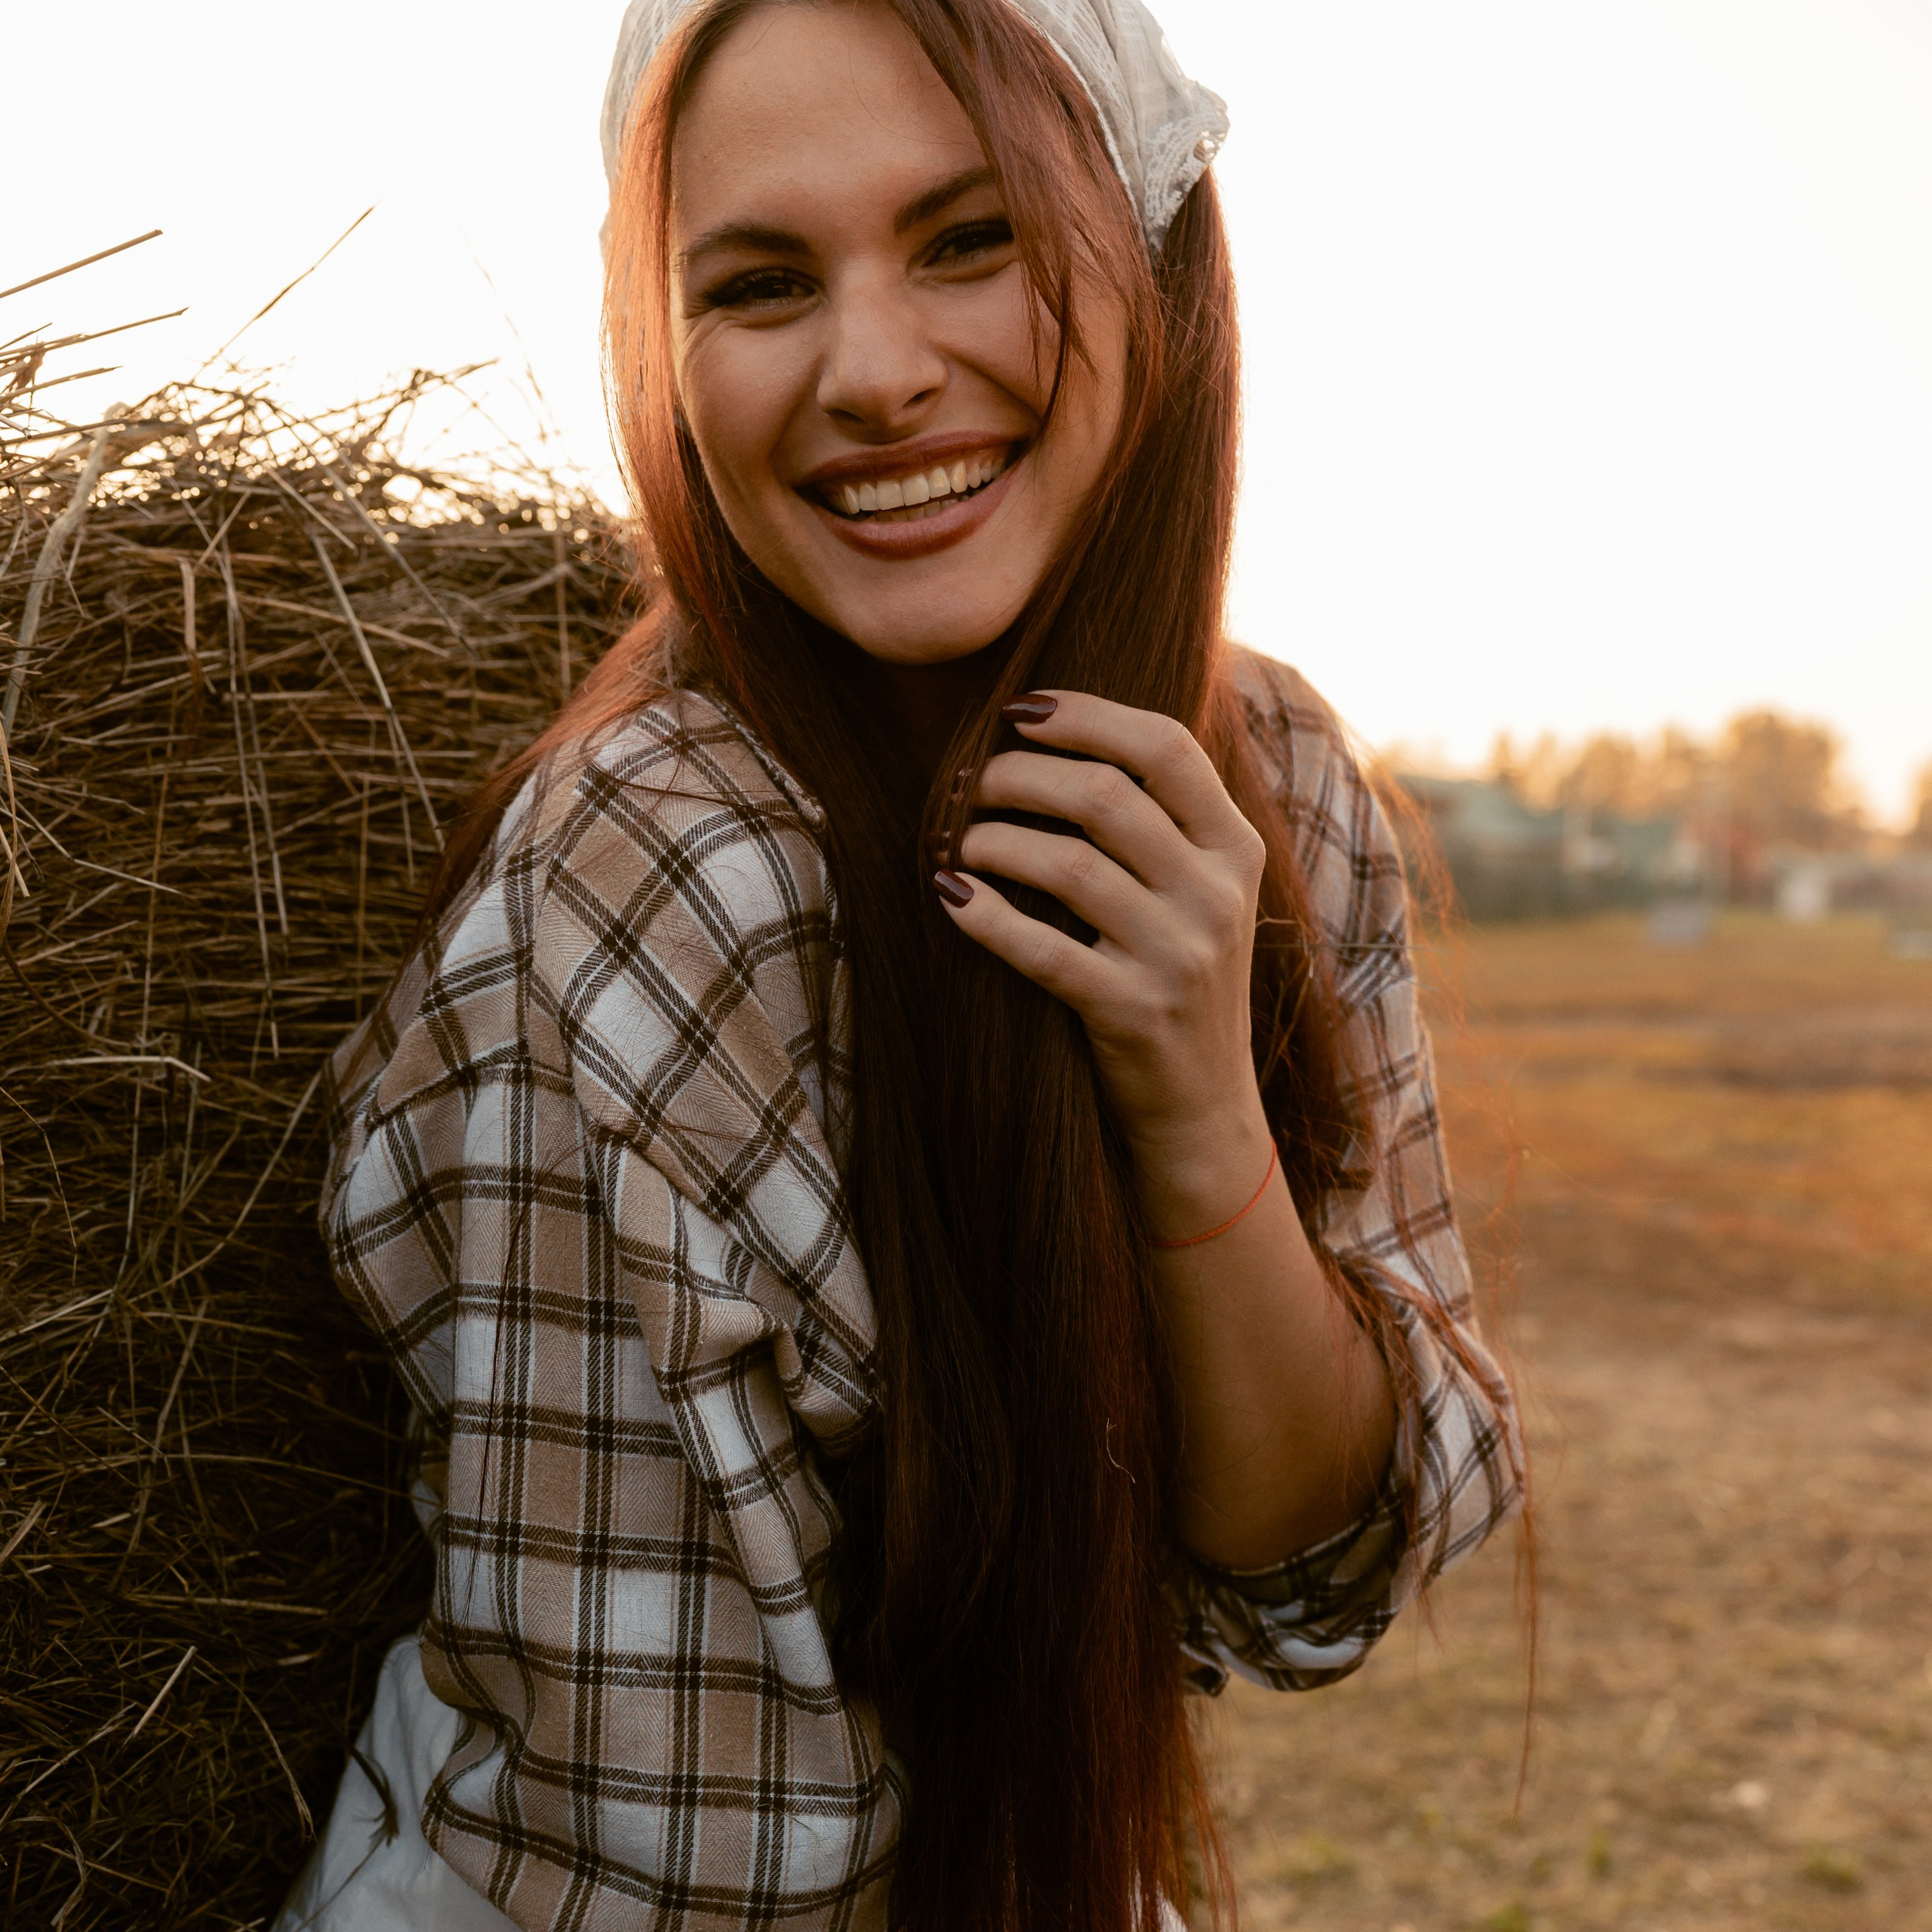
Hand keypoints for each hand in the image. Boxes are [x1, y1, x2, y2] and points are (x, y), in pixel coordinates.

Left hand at [934, 690, 1270, 1191]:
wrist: (1204, 1108)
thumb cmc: (1180, 978)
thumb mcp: (1202, 892)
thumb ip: (1164, 819)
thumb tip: (1065, 730)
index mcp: (1236, 848)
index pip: (1166, 746)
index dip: (1086, 715)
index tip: (1018, 712)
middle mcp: (1217, 895)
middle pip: (1105, 795)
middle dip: (1019, 776)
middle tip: (970, 784)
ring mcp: (1179, 956)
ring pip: (1066, 864)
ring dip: (993, 840)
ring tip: (959, 842)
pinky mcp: (1132, 1012)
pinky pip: (1040, 948)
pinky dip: (984, 915)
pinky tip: (951, 895)